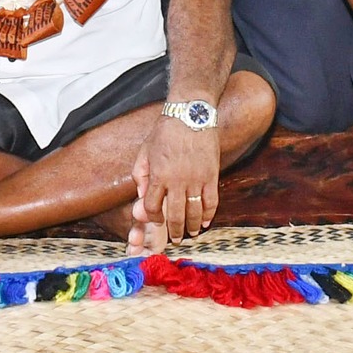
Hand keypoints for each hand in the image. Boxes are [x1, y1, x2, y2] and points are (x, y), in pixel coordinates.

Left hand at [129, 112, 222, 249]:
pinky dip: (209, 215)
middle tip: (176, 238)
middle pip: (174, 215)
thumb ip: (141, 175)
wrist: (191, 114)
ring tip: (191, 233)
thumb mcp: (145, 150)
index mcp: (158, 175)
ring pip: (194, 212)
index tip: (156, 219)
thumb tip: (142, 196)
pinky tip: (205, 222)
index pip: (152, 207)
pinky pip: (211, 202)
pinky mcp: (212, 175)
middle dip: (174, 231)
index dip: (153, 218)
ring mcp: (196, 179)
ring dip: (192, 227)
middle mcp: (177, 181)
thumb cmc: (165, 131)